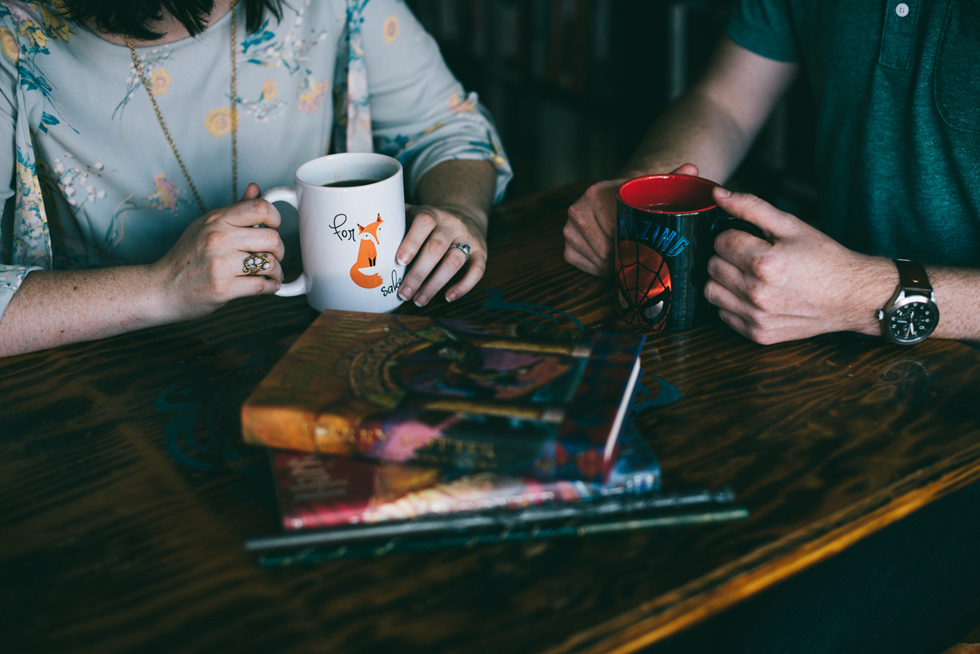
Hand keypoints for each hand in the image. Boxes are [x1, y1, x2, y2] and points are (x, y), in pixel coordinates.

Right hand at [151, 183, 285, 320]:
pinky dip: (271, 288)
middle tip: (275, 256)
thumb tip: (255, 188)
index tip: (274, 228)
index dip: (276, 218)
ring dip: (277, 272)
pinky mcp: (223, 288)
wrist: (161, 289)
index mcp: (216, 220)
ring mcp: (220, 263)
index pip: (260, 208)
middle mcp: (218, 238)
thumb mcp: (205, 226)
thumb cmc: (187, 257)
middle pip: (272, 238)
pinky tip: (268, 286)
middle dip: (280, 250)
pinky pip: (262, 285)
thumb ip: (234, 210)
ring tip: (272, 274)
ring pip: (270, 263)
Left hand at [395, 203, 487, 305]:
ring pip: (454, 261)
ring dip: (436, 284)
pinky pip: (477, 270)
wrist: (464, 215)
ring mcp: (468, 238)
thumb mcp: (412, 215)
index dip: (412, 241)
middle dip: (419, 273)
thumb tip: (358, 240)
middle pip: (436, 248)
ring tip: (419, 301)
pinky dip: (464, 286)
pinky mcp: (481, 252)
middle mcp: (452, 224)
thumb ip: (392, 224)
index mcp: (432, 213)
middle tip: (403, 293)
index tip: (399, 260)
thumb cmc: (427, 223)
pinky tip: (448, 297)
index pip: (424, 222)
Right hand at [564, 163, 699, 276]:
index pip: (616, 230)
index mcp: (595, 194)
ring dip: (615, 264)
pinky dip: (603, 269)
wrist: (613, 200)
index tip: (650, 243)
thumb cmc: (635, 199)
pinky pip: (586, 268)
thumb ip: (673, 178)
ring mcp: (569, 230)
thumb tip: (692, 169)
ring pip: (597, 261)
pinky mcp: (567, 249)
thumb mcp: (653, 187)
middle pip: (605, 249)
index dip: (635, 242)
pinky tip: (613, 260)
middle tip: (641, 252)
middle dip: (625, 255)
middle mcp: (576, 210)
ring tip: (628, 254)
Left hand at [705, 187, 890, 343]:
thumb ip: (751, 207)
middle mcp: (756, 293)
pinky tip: (752, 295)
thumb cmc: (825, 259)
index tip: (750, 239)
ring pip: (711, 291)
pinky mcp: (758, 334)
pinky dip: (732, 303)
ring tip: (748, 275)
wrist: (853, 297)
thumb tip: (718, 195)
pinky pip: (723, 314)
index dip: (734, 235)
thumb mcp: (791, 225)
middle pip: (712, 265)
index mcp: (764, 262)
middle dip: (727, 256)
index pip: (721, 241)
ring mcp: (756, 316)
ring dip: (724, 280)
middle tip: (751, 255)